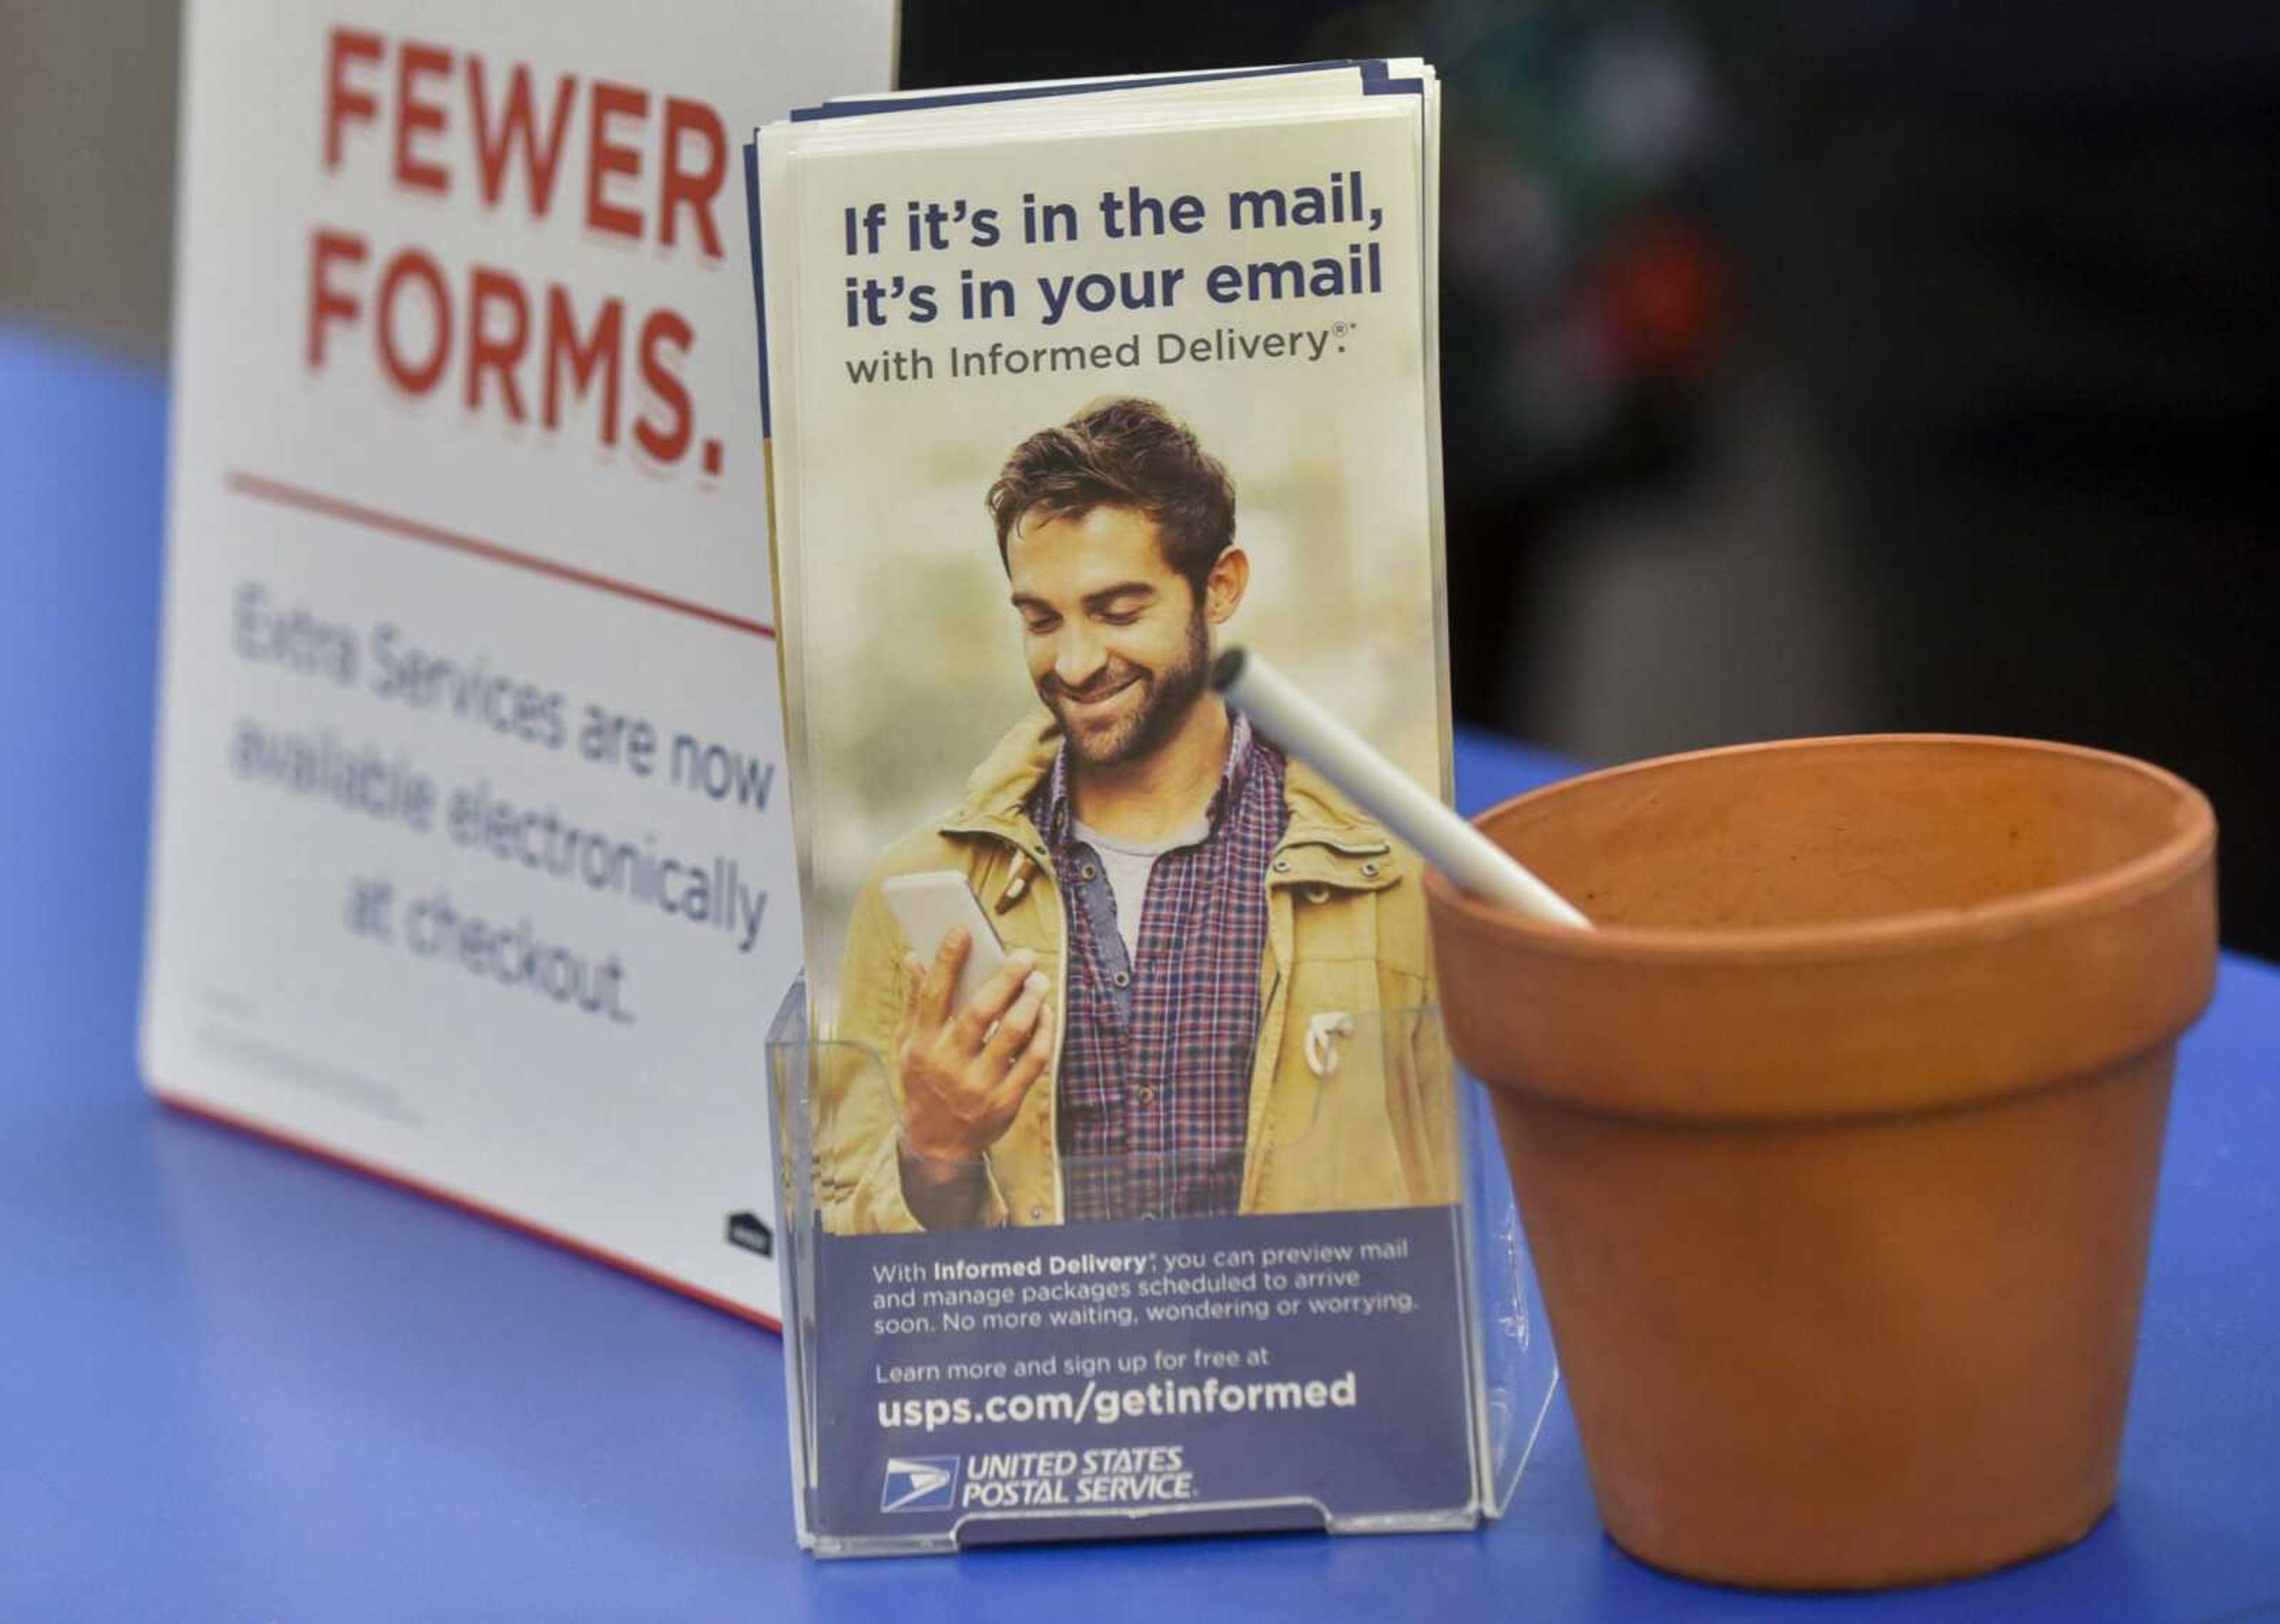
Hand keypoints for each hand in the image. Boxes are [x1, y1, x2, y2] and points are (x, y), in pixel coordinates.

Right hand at [895, 929, 1054, 1167]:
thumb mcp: (908, 1045)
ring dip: (1030, 1002)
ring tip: (1039, 981)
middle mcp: (949, 1064)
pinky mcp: (1006, 1101)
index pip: (933, 995)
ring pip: (1012, 1034)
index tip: (963, 930)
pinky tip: (1046, 1014)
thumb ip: (914, 1002)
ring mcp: (978, 1085)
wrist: (937, 1144)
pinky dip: (1044, 1033)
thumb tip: (915, 957)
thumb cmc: (924, 1082)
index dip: (947, 960)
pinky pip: (1033, 1060)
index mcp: (922, 1045)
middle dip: (1005, 978)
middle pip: (980, 1012)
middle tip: (1025, 955)